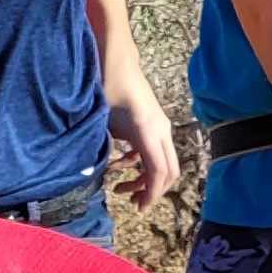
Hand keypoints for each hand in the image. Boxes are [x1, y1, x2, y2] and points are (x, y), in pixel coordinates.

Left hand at [107, 81, 178, 208]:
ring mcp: (161, 127)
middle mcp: (161, 131)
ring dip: (145, 178)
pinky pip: (155, 152)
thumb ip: (106, 149)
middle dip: (152, 190)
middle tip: (131, 203)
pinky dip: (140, 164)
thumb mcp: (102, 122)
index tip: (138, 209)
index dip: (151, 194)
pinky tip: (118, 166)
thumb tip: (104, 175)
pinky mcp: (155, 125)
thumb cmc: (107, 88)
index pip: (158, 172)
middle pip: (168, 171)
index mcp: (148, 132)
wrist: (116, 63)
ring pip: (162, 162)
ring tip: (120, 187)